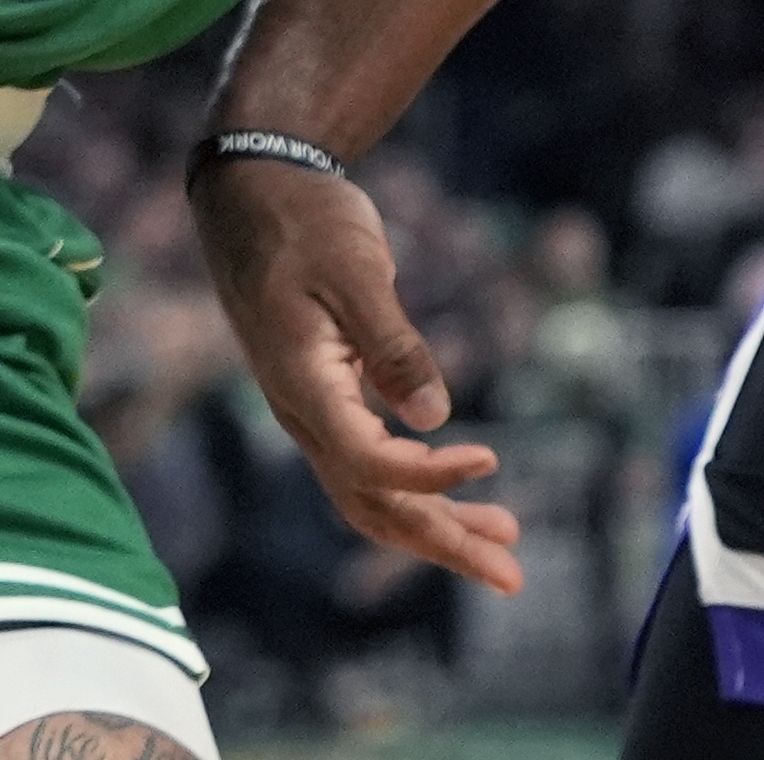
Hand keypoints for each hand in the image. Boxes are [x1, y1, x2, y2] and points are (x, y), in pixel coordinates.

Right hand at [190, 157, 522, 594]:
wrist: (252, 189)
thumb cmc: (304, 220)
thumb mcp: (355, 269)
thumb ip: (392, 343)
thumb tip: (435, 416)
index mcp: (303, 385)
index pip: (368, 464)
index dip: (430, 475)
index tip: (491, 459)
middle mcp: (302, 412)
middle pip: (371, 505)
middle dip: (441, 544)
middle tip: (511, 574)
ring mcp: (310, 408)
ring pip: (370, 492)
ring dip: (434, 523)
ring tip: (502, 538)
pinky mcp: (325, 393)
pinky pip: (368, 461)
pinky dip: (415, 483)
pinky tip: (457, 483)